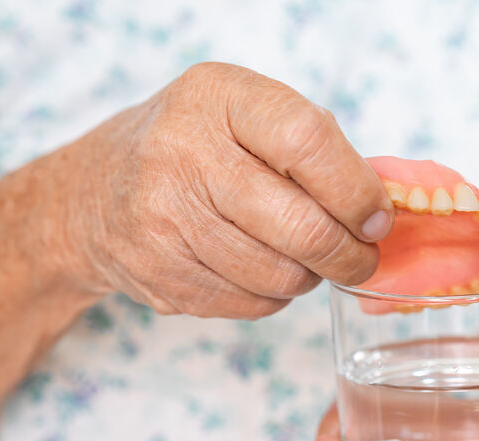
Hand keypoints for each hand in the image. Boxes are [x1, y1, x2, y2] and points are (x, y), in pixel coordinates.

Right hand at [53, 62, 392, 317]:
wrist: (94, 194)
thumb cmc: (193, 147)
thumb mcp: (244, 115)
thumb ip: (312, 147)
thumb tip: (383, 207)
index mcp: (218, 97)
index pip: (308, 142)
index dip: (356, 190)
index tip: (378, 218)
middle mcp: (182, 153)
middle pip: (301, 226)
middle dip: (350, 254)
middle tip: (362, 258)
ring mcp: (163, 219)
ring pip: (280, 275)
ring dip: (310, 276)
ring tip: (304, 257)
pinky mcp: (158, 275)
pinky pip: (250, 303)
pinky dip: (273, 295)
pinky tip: (259, 269)